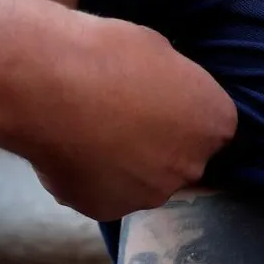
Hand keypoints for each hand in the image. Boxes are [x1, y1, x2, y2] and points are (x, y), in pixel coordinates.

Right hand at [21, 18, 238, 221]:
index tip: (150, 102)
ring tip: (87, 136)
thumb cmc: (107, 55)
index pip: (207, 127)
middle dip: (153, 145)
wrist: (49, 85)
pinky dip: (90, 180)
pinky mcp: (108, 210)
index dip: (177, 115)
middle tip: (117, 119)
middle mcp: (191, 166)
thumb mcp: (158, 52)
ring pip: (140, 183)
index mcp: (214, 122)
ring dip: (122, 166)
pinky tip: (68, 153)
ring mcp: (150, 193)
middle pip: (177, 160)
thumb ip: (171, 85)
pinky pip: (103, 195)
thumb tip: (161, 93)